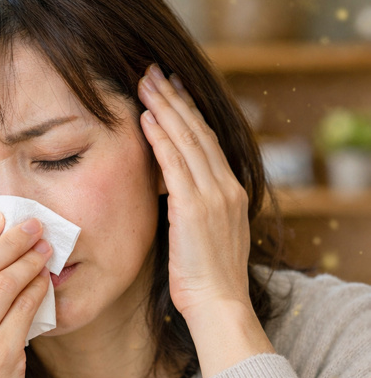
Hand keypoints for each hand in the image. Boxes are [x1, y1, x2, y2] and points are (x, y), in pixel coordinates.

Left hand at [138, 64, 251, 325]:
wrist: (220, 306)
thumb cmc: (207, 282)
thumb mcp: (204, 238)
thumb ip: (193, 211)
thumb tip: (172, 197)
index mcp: (231, 193)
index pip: (207, 142)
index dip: (188, 113)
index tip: (172, 89)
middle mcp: (227, 187)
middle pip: (198, 131)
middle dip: (175, 99)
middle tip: (154, 71)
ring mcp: (214, 196)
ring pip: (187, 140)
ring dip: (165, 108)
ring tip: (145, 82)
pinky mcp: (195, 208)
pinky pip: (175, 164)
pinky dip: (160, 137)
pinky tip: (146, 117)